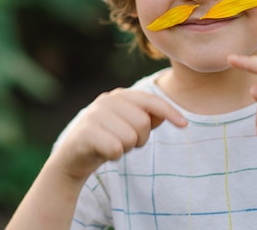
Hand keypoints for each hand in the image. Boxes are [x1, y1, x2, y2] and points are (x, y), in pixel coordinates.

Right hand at [53, 88, 186, 181]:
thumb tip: (164, 114)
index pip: (150, 100)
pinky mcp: (85, 132)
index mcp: (119, 96)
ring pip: (130, 137)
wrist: (72, 159)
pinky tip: (103, 153)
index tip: (184, 125)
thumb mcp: (127, 126)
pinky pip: (115, 149)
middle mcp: (106, 100)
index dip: (170, 112)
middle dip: (139, 139)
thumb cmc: (106, 140)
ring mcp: (94, 115)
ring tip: (112, 146)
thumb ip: (146, 117)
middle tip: (125, 143)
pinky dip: (113, 156)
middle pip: (143, 122)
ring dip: (125, 148)